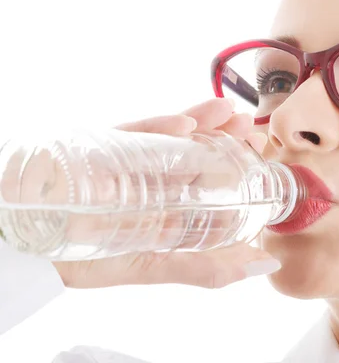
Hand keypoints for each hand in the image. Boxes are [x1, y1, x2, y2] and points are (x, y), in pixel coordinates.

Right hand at [52, 98, 279, 288]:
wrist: (30, 251)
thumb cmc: (92, 261)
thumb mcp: (159, 266)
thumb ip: (211, 267)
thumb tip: (268, 263)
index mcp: (167, 206)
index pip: (208, 179)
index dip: (235, 165)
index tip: (260, 152)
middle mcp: (151, 181)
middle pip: (193, 152)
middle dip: (223, 136)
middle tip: (249, 126)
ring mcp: (128, 162)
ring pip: (169, 137)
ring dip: (200, 121)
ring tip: (229, 110)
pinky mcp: (102, 149)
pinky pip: (132, 133)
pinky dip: (158, 127)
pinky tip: (184, 124)